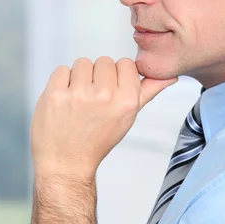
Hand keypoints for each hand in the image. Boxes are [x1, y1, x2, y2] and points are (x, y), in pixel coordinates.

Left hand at [31, 57, 177, 180]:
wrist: (66, 162)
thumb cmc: (97, 140)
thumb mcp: (128, 117)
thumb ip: (148, 91)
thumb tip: (169, 76)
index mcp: (127, 101)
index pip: (126, 64)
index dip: (117, 77)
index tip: (111, 93)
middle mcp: (105, 95)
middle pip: (104, 61)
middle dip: (98, 77)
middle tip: (92, 101)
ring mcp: (78, 94)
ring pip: (82, 63)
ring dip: (79, 78)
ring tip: (78, 101)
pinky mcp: (55, 93)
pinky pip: (62, 69)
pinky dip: (61, 82)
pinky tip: (64, 101)